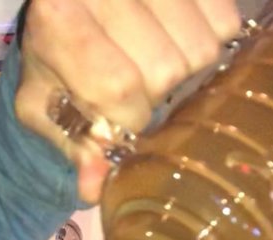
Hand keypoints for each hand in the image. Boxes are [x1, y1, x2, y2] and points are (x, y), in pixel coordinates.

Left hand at [15, 0, 241, 203]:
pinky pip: (226, 20)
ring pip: (201, 46)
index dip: (126, 117)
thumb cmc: (54, 61)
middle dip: (155, 94)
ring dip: (184, 69)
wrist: (70, 10)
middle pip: (165, 69)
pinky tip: (177, 39)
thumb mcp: (45, 105)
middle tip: (134, 86)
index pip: (115, 85)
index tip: (119, 121)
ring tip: (153, 61)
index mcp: (54, 16)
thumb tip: (95, 188)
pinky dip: (212, 39)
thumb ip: (72, 142)